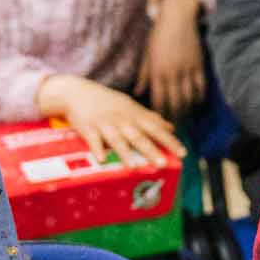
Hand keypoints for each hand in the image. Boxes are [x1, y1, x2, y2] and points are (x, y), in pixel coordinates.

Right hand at [40, 74, 185, 164]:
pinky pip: (93, 140)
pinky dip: (97, 149)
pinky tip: (102, 159)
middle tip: (163, 164)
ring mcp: (104, 124)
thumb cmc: (107, 102)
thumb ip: (150, 118)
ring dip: (126, 153)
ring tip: (135, 167)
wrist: (76, 92)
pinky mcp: (87, 128)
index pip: (156, 129)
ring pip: (117, 139)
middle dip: (151, 150)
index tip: (183, 153)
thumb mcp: (130, 106)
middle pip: (138, 136)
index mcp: (134, 114)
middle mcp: (121, 119)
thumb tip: (170, 127)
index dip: (169, 141)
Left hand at [136, 0, 207, 119]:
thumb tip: (138, 93)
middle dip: (175, 119)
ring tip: (185, 122)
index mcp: (157, 71)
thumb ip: (143, 76)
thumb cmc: (158, 35)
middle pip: (175, 103)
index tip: (158, 125)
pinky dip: (199, 98)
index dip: (159, 115)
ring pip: (189, 98)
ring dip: (187, 112)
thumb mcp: (146, 55)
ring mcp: (187, 70)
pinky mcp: (198, 66)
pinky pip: (200, 87)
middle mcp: (172, 73)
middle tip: (174, 130)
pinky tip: (196, 105)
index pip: (158, 100)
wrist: (177, 17)